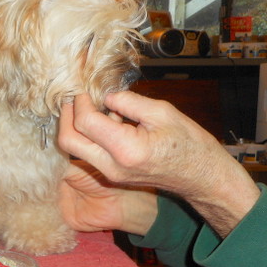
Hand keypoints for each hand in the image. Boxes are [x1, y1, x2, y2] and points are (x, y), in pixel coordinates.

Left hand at [59, 92, 259, 236]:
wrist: (201, 178)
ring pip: (75, 149)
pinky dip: (87, 135)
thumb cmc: (189, 144)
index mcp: (126, 149)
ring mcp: (109, 174)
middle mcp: (112, 166)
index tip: (84, 88)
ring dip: (75, 125)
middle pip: (68, 141)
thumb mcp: (162, 112)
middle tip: (73, 97)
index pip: (86, 123)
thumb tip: (104, 96)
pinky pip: (88, 153)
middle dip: (66, 116)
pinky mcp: (110, 175)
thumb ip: (128, 102)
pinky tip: (103, 120)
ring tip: (89, 105)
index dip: (80, 102)